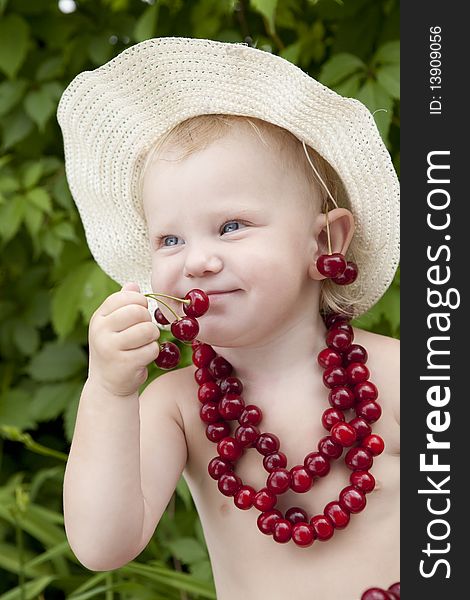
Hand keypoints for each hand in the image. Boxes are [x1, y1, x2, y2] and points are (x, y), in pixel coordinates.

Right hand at [88, 282, 160, 396]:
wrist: (107, 385)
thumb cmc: (115, 350)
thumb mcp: (113, 326)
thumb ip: (123, 305)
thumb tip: (132, 284)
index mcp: (99, 318)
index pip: (124, 297)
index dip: (139, 302)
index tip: (140, 312)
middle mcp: (101, 331)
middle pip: (137, 311)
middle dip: (147, 320)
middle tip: (144, 330)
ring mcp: (111, 348)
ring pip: (148, 330)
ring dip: (152, 337)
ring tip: (144, 343)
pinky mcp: (124, 364)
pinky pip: (151, 349)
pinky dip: (152, 353)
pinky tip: (142, 358)